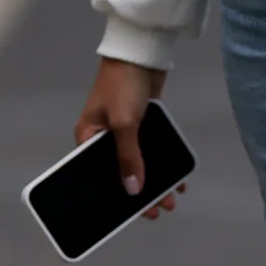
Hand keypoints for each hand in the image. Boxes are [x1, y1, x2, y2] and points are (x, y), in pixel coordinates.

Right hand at [74, 58, 184, 219]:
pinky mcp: (144, 124)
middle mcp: (104, 137)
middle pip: (121, 173)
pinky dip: (163, 164)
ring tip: (172, 199)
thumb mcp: (124, 123)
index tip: (131, 214)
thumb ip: (129, 157)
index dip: (113, 195)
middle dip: (140, 193)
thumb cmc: (123, 84)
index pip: (96, 175)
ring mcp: (125, 131)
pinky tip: (178, 178)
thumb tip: (133, 190)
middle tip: (159, 210)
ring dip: (156, 182)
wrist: (142, 50)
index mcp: (87, 138)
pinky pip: (153, 151)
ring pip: (140, 164)